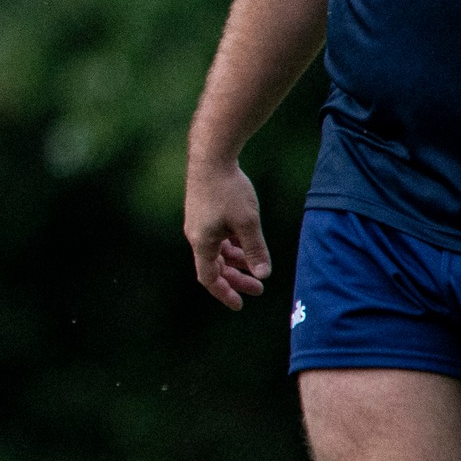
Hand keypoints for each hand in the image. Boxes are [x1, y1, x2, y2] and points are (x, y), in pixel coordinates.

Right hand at [184, 159, 271, 310]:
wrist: (211, 156)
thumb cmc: (228, 189)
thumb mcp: (248, 223)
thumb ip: (255, 250)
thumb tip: (263, 274)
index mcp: (202, 242)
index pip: (209, 277)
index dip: (224, 292)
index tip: (239, 304)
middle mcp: (196, 235)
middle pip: (215, 266)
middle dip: (236, 278)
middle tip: (258, 288)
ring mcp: (199, 222)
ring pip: (218, 250)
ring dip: (236, 261)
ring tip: (256, 265)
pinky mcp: (204, 211)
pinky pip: (217, 236)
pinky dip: (232, 244)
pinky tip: (247, 241)